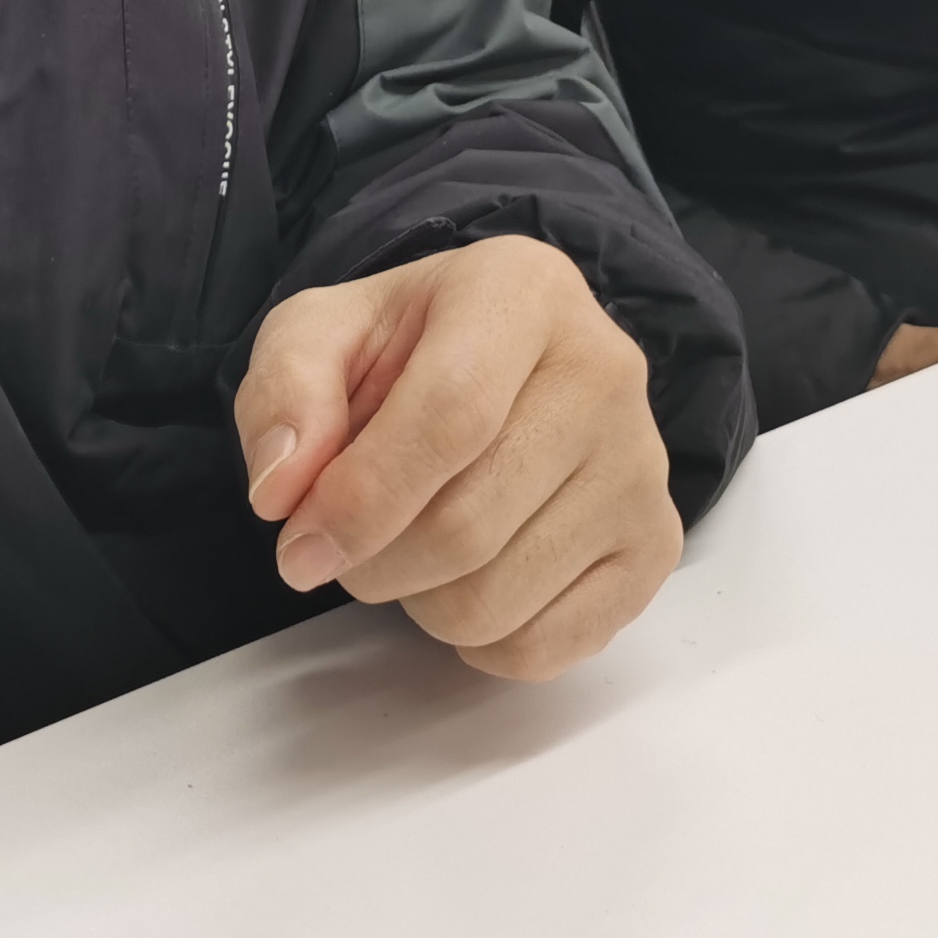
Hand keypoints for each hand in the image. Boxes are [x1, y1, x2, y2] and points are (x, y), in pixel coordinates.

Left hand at [235, 235, 680, 680]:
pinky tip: (470, 580)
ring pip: (497, 599)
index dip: (360, 499)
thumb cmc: (409, 349)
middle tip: (348, 545)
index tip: (297, 547)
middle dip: (375, 562)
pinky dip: (482, 642)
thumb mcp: (323, 333)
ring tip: (416, 546)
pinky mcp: (654, 543)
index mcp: (523, 290)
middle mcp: (606, 369)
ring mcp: (640, 464)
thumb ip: (284, 391)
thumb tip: (283, 490)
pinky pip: (546, 647)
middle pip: (467, 525)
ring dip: (420, 603)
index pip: (450, 415)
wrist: (505, 362)